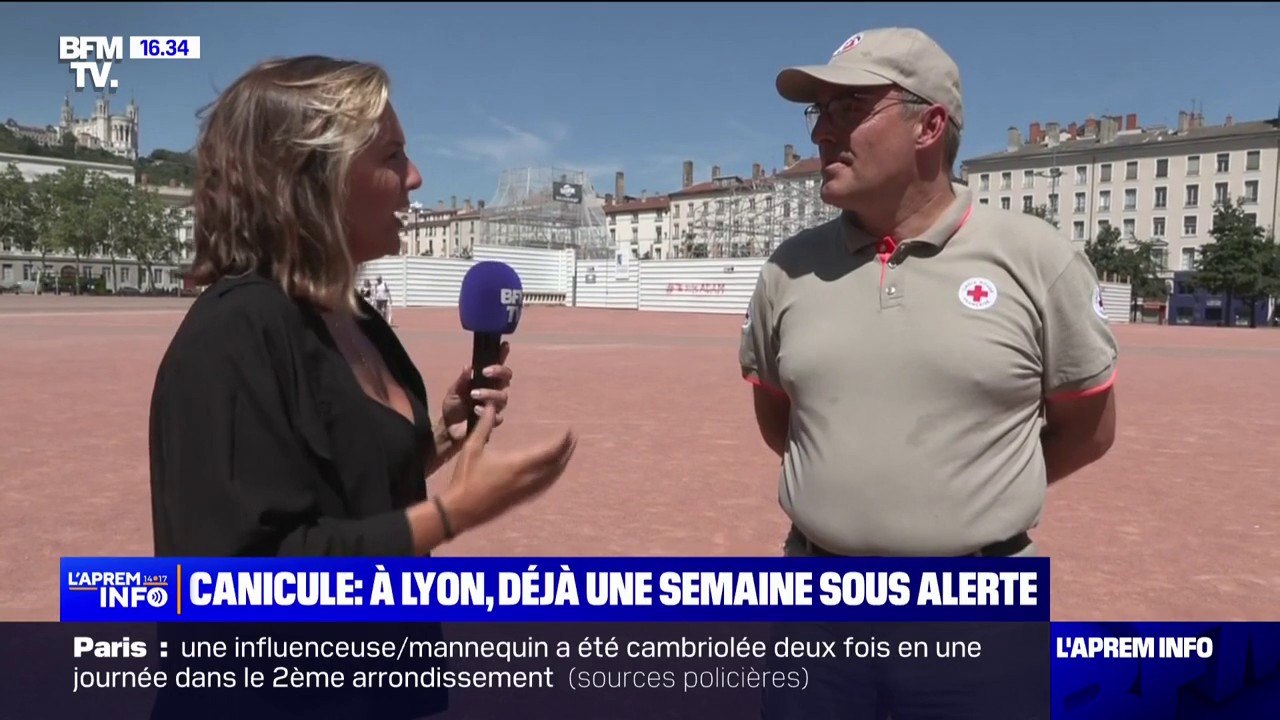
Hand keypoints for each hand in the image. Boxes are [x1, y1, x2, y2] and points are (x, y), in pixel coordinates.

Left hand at [440, 341, 512, 443]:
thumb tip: (468, 367)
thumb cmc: (453, 407)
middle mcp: (494, 390)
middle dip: (499, 372)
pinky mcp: (493, 420)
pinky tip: (476, 410)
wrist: (448, 428)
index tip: (504, 346)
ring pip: (503, 396)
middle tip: (485, 372)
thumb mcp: (453, 391)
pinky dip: (486, 411)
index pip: (497, 365)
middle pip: (507, 378)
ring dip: (489, 393)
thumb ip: (462, 380)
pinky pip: (498, 415)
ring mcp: (495, 406)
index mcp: (485, 381)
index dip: (503, 355)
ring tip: (474, 395)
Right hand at [440, 403, 576, 534]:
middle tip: (573, 438)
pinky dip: (553, 476)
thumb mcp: (472, 448)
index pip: (549, 451)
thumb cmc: (465, 477)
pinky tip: (553, 472)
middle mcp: (527, 479)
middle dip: (567, 450)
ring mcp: (526, 492)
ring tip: (567, 452)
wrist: (459, 511)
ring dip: (562, 464)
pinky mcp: (521, 500)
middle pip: (557, 464)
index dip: (562, 440)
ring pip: (553, 477)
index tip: (569, 430)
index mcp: (517, 464)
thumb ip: (484, 425)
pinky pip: (545, 487)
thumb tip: (490, 405)